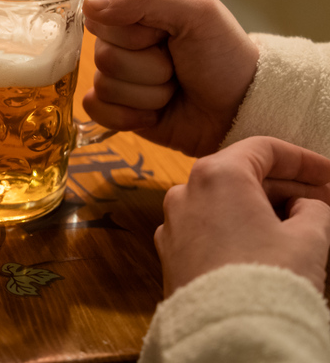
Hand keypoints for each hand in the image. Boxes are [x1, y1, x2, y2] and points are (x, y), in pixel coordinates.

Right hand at [82, 0, 258, 156]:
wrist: (239, 109)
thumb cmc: (224, 56)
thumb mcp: (197, 12)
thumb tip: (90, 4)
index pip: (101, 13)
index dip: (134, 32)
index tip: (166, 34)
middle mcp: (121, 29)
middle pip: (102, 53)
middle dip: (147, 66)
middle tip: (176, 63)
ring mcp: (114, 69)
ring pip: (104, 85)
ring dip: (148, 93)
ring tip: (173, 86)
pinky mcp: (112, 102)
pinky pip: (97, 110)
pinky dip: (130, 116)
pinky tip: (156, 111)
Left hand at [156, 136, 329, 296]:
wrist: (226, 333)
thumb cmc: (266, 279)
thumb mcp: (308, 238)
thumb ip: (312, 209)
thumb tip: (305, 206)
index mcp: (216, 175)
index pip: (262, 150)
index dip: (302, 160)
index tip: (328, 174)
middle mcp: (185, 192)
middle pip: (240, 175)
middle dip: (283, 186)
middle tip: (321, 199)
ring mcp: (172, 223)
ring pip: (221, 203)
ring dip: (259, 207)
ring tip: (298, 223)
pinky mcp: (169, 253)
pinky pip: (206, 228)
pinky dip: (234, 228)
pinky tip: (263, 244)